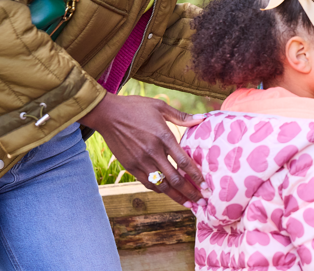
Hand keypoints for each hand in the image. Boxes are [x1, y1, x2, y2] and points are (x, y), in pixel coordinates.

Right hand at [80, 92, 207, 206]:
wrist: (107, 114)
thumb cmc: (135, 107)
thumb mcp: (160, 107)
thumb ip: (182, 116)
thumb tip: (203, 118)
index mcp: (163, 137)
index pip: (184, 162)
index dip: (197, 176)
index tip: (206, 187)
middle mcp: (153, 152)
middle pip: (175, 179)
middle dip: (190, 193)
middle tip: (203, 203)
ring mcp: (140, 161)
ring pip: (161, 186)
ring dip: (176, 197)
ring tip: (189, 205)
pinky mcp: (130, 166)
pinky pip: (148, 183)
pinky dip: (160, 190)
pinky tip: (169, 193)